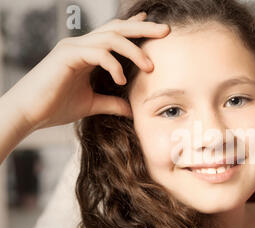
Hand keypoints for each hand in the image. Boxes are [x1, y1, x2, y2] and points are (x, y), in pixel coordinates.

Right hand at [3, 11, 169, 131]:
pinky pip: (98, 53)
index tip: (154, 28)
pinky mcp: (67, 55)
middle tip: (166, 31)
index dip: (135, 28)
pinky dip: (113, 64)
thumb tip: (132, 110)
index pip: (115, 34)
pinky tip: (121, 79)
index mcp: (87, 52)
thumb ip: (112, 103)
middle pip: (117, 28)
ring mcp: (74, 47)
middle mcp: (81, 45)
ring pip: (111, 38)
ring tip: (150, 67)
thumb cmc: (55, 107)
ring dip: (134, 51)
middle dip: (143, 28)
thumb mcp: (92, 104)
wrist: (30, 114)